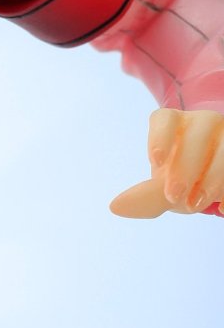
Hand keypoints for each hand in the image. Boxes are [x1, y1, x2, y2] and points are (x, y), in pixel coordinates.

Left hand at [109, 108, 223, 218]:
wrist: (216, 178)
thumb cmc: (183, 177)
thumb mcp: (164, 185)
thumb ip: (146, 195)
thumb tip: (115, 207)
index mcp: (173, 122)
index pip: (164, 120)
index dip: (159, 137)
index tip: (155, 160)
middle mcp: (202, 121)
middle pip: (196, 136)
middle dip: (184, 168)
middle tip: (174, 196)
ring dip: (211, 179)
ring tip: (197, 203)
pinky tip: (222, 208)